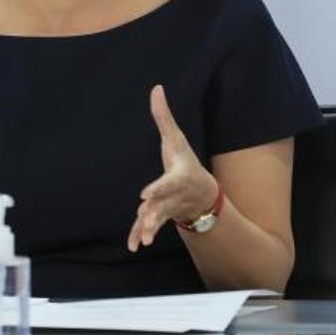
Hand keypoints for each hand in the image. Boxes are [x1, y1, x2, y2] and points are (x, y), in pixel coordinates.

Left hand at [127, 85, 218, 251]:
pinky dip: (142, 236)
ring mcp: (169, 209)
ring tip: (142, 241)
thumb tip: (156, 88)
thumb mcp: (176, 139)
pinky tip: (133, 246)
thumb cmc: (185, 162)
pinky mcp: (162, 218)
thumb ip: (164, 116)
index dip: (157, 188)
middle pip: (163, 204)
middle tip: (144, 217)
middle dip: (155, 212)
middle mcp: (174, 196)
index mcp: (178, 177)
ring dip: (150, 230)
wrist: (202, 193)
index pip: (167, 182)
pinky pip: (151, 228)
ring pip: (158, 221)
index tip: (145, 194)